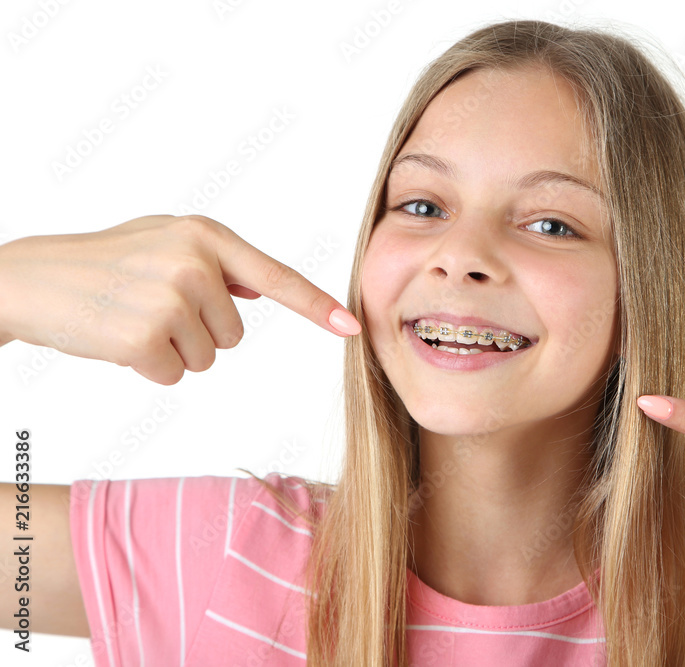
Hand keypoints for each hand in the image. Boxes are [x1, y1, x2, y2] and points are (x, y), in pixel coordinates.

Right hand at [0, 214, 360, 384]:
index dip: (316, 305)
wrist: (31, 279)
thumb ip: (216, 261)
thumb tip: (259, 287)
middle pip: (236, 333)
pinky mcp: (144, 336)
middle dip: (198, 332)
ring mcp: (170, 297)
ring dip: (174, 350)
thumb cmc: (104, 262)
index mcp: (206, 236)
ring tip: (134, 318)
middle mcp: (195, 262)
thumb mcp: (163, 240)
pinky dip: (148, 368)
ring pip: (208, 357)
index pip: (276, 276)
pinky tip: (119, 339)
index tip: (353, 327)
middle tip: (151, 307)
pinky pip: (174, 374)